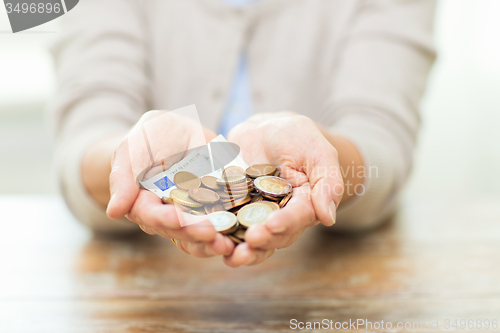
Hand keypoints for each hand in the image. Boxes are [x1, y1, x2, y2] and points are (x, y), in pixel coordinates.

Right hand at [106, 110, 234, 256]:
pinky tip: (241, 236)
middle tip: (210, 234)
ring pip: (200, 235)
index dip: (163, 218)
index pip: (150, 215)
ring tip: (227, 244)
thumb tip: (115, 211)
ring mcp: (192, 215)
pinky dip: (231, 231)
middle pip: (178, 230)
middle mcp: (167, 215)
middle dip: (194, 233)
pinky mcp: (215, 210)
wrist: (178, 133)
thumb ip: (124, 177)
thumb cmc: (150, 137)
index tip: (177, 218)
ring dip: (213, 242)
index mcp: (143, 203)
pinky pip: (222, 225)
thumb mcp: (134, 147)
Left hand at [223, 112, 343, 266]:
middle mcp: (281, 216)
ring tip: (228, 253)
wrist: (265, 129)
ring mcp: (255, 216)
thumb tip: (328, 218)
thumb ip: (327, 181)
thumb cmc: (297, 137)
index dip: (286, 223)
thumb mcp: (317, 151)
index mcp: (304, 205)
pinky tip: (206, 240)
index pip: (297, 218)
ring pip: (250, 239)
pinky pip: (226, 225)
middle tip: (249, 240)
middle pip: (273, 236)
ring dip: (241, 249)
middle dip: (261, 241)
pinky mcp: (234, 210)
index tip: (272, 225)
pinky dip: (218, 235)